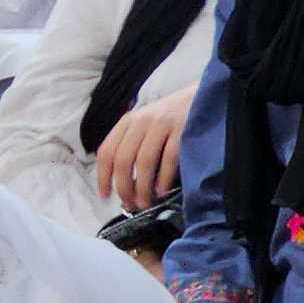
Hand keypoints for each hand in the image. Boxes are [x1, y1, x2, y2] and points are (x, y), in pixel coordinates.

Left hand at [94, 89, 189, 211]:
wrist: (200, 98)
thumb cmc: (170, 118)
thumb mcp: (145, 126)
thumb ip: (132, 147)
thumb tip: (125, 185)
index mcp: (127, 122)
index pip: (107, 152)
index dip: (103, 177)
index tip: (105, 196)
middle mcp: (142, 121)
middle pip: (124, 159)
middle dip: (124, 187)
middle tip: (130, 204)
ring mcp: (162, 125)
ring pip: (145, 162)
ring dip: (143, 188)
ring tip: (146, 202)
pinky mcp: (182, 130)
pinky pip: (169, 159)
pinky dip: (164, 178)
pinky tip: (162, 190)